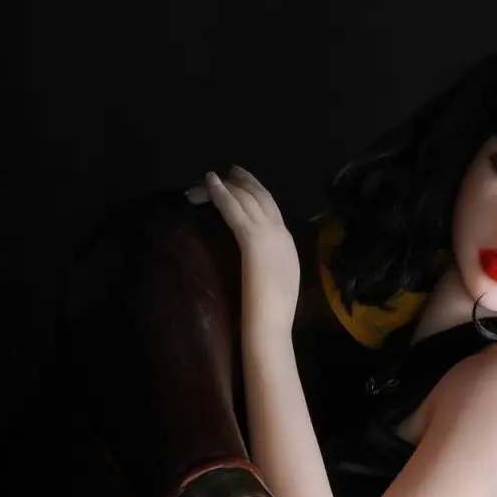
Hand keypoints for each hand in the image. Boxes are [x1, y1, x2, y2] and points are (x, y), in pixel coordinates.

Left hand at [188, 166, 299, 328]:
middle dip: (243, 182)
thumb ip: (271, 263)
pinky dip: (221, 194)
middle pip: (262, 197)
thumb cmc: (273, 313)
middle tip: (226, 171)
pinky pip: (235, 210)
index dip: (255, 193)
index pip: (272, 209)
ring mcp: (269, 235)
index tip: (240, 185)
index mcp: (287, 243)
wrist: (273, 324)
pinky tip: (209, 184)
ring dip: (227, 185)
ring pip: (247, 198)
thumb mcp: (277, 281)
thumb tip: (261, 257)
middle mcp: (281, 233)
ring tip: (209, 178)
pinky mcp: (252, 240)